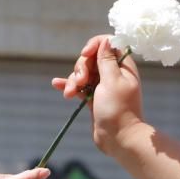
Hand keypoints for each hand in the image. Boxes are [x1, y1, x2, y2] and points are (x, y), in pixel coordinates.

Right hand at [51, 35, 145, 154]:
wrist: (119, 139)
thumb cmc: (118, 109)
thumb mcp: (111, 81)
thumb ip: (106, 60)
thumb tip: (106, 39)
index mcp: (122, 66)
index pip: (108, 44)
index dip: (94, 45)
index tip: (85, 54)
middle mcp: (113, 73)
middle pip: (91, 58)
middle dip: (81, 68)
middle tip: (81, 82)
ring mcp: (102, 86)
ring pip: (83, 73)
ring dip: (73, 80)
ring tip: (70, 94)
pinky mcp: (93, 98)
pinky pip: (79, 86)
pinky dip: (69, 85)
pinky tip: (57, 85)